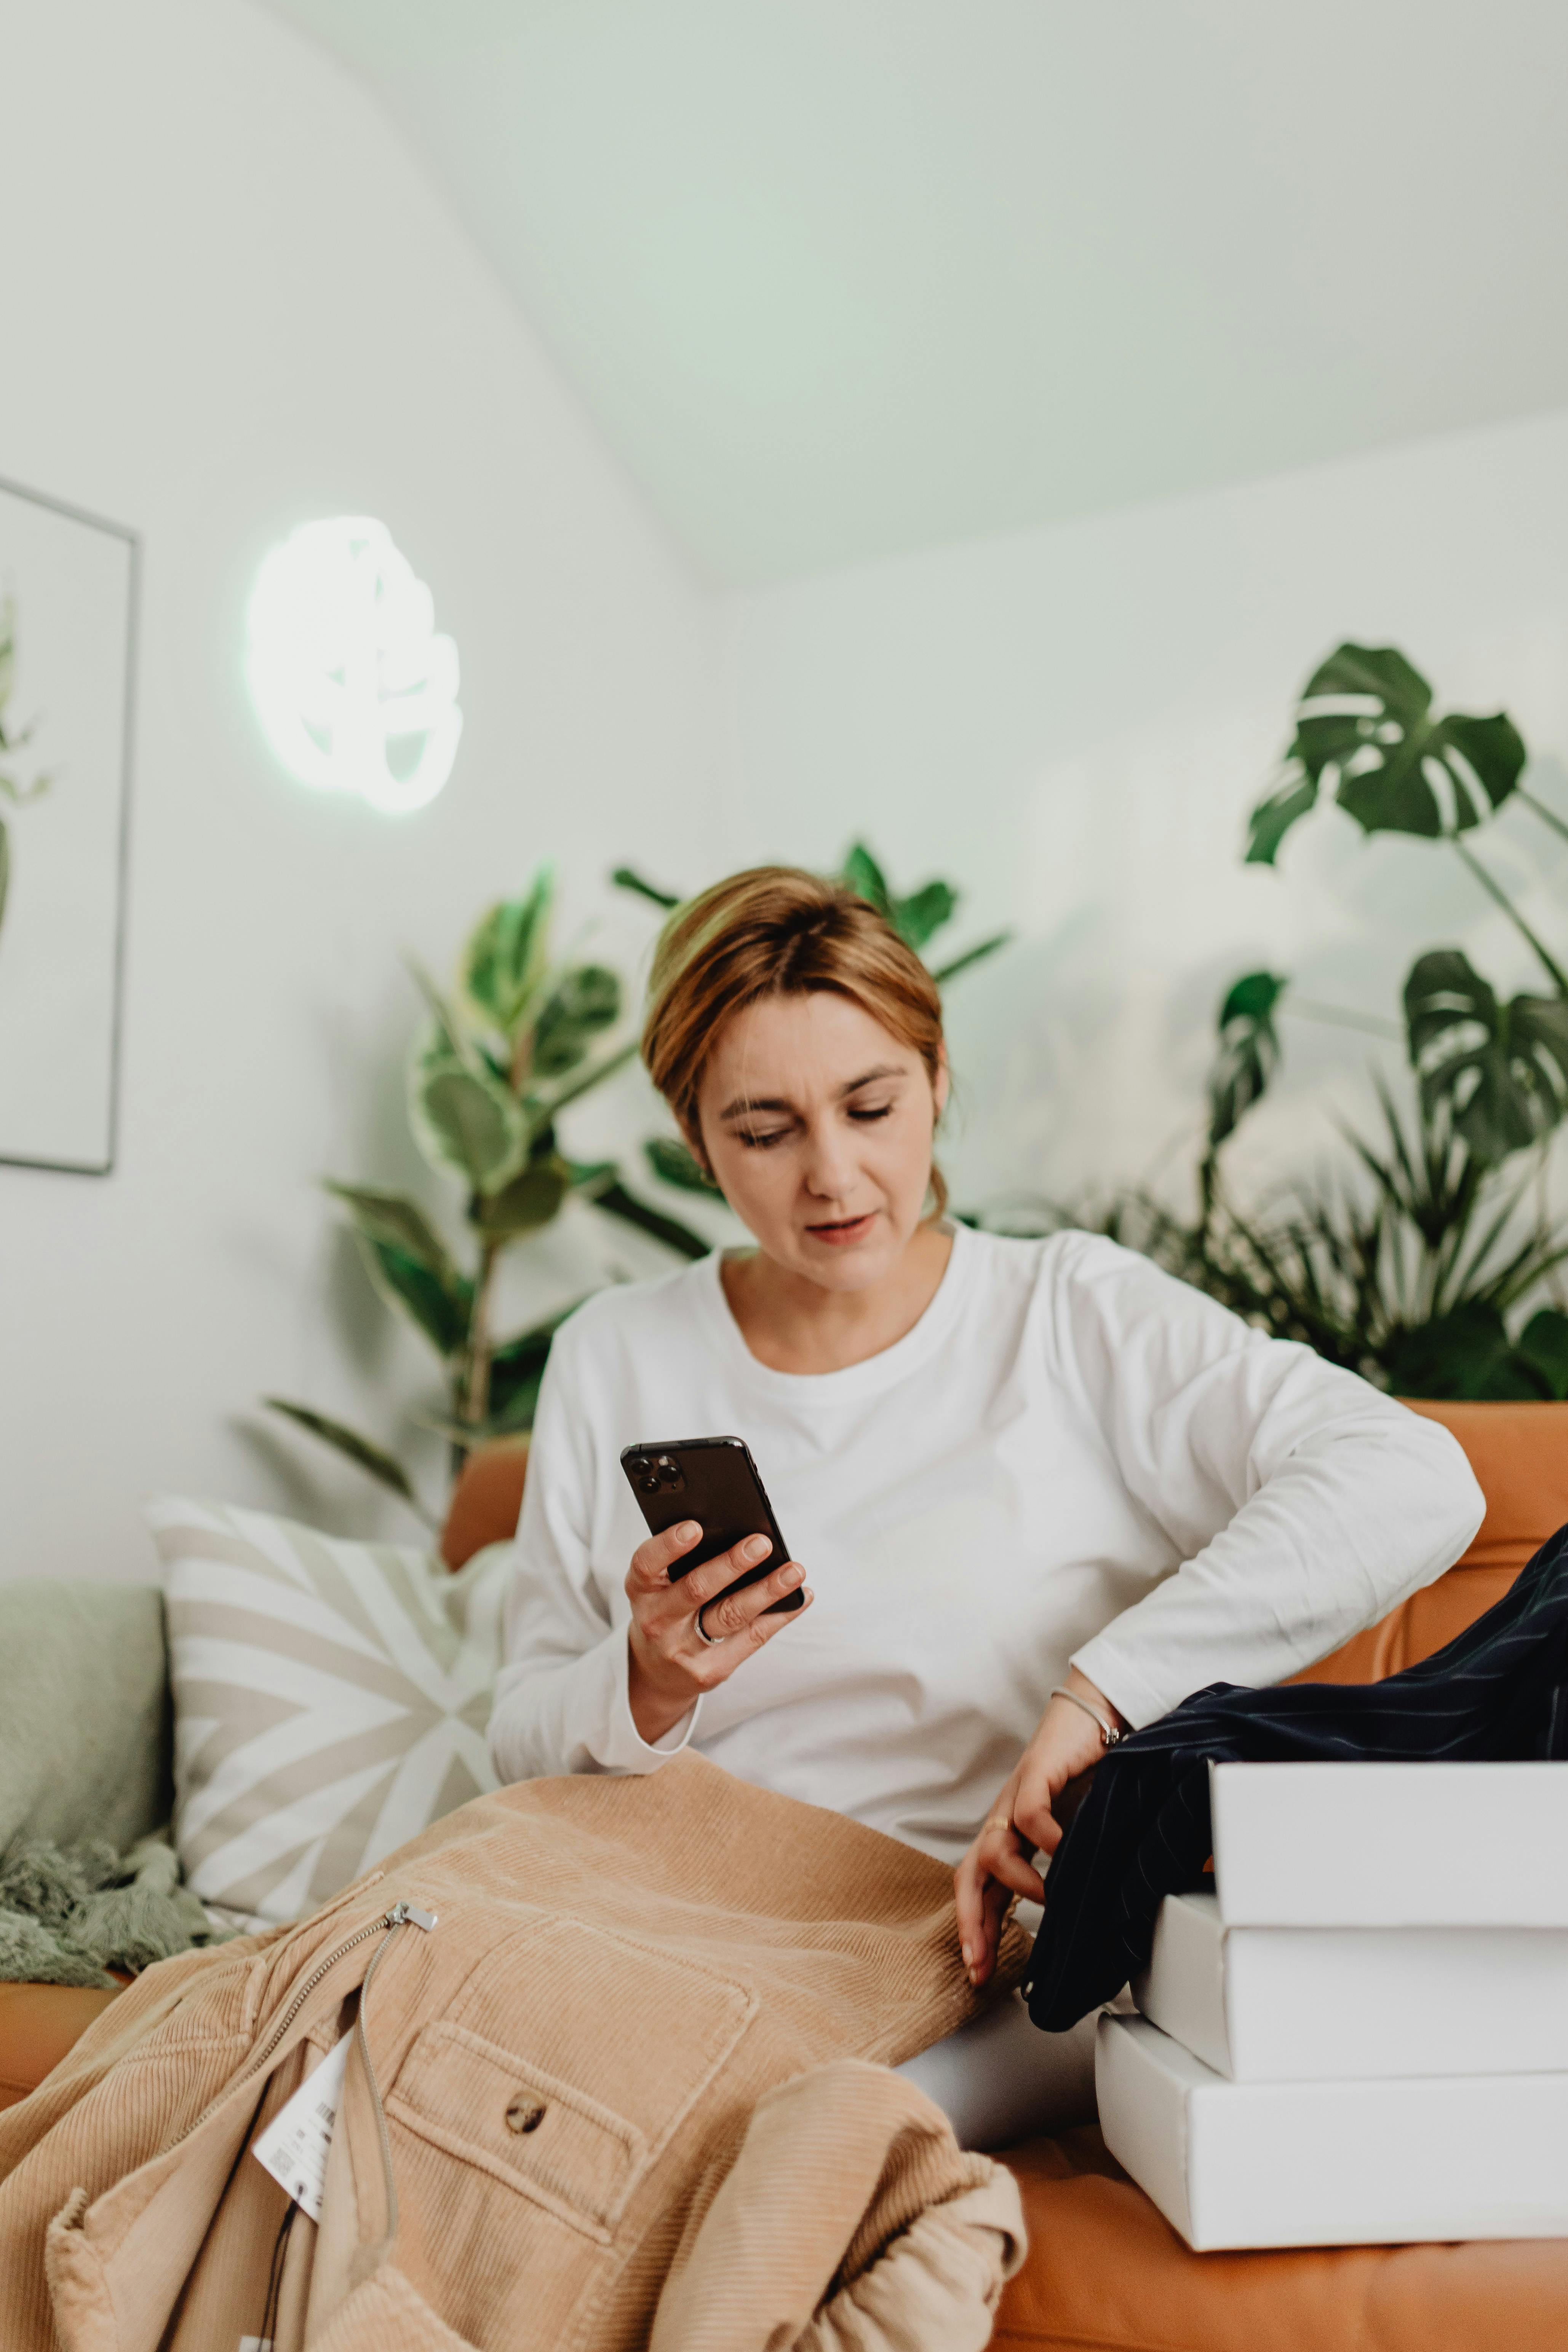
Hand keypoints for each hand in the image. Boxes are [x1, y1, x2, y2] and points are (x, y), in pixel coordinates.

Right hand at [626, 1521, 812, 1743]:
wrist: (654, 1674)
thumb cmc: (665, 1611)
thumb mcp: (656, 1587)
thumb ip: (681, 1562)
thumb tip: (738, 1531)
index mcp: (641, 1590)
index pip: (646, 1564)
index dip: (669, 1545)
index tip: (695, 1527)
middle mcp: (657, 1621)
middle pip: (696, 1590)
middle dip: (731, 1565)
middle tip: (761, 1543)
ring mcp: (684, 1650)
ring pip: (730, 1616)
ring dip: (766, 1591)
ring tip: (794, 1571)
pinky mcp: (710, 1671)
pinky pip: (751, 1638)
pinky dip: (780, 1615)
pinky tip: (801, 1597)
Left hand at [953, 1669, 1127, 1987]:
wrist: (1098, 1711)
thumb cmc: (1092, 1772)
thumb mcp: (1082, 1832)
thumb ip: (1078, 1867)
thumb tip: (1093, 1914)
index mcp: (1014, 1838)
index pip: (983, 1892)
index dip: (979, 1933)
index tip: (979, 1973)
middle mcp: (1006, 1821)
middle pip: (969, 1876)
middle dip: (970, 1923)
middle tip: (978, 1961)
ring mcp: (1017, 1797)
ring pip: (992, 1851)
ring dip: (1018, 1884)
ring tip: (1047, 1899)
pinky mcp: (1037, 1773)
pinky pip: (1027, 1813)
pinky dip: (1043, 1839)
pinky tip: (1062, 1853)